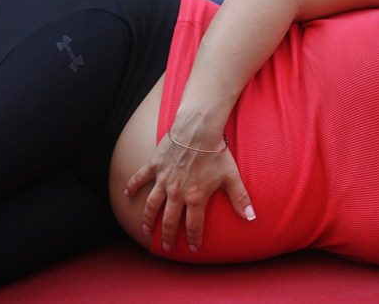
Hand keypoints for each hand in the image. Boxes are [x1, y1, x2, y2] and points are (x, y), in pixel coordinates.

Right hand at [124, 128, 254, 252]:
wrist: (198, 129)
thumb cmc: (216, 152)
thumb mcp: (231, 177)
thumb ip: (240, 199)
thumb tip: (252, 217)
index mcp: (195, 197)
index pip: (193, 225)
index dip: (194, 239)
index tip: (193, 249)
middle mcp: (176, 192)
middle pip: (169, 220)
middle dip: (167, 236)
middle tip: (166, 247)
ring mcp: (163, 180)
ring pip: (151, 205)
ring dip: (148, 220)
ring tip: (145, 231)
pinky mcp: (154, 166)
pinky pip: (139, 178)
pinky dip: (132, 186)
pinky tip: (126, 194)